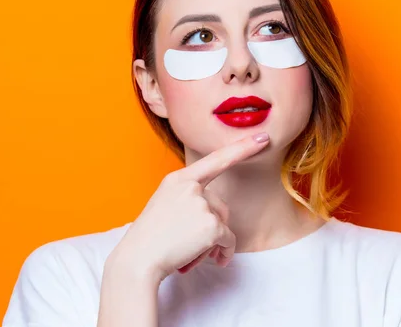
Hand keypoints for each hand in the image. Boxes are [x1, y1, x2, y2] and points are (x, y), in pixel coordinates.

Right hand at [112, 132, 269, 283]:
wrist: (137, 261)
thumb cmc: (150, 238)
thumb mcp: (165, 205)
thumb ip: (190, 200)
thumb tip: (218, 219)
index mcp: (178, 179)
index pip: (216, 159)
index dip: (242, 148)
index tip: (263, 138)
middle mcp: (190, 187)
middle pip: (220, 205)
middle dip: (213, 226)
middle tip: (189, 242)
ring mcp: (201, 204)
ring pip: (223, 224)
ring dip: (214, 242)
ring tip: (190, 252)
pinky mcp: (211, 225)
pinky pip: (228, 240)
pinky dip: (224, 252)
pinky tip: (212, 259)